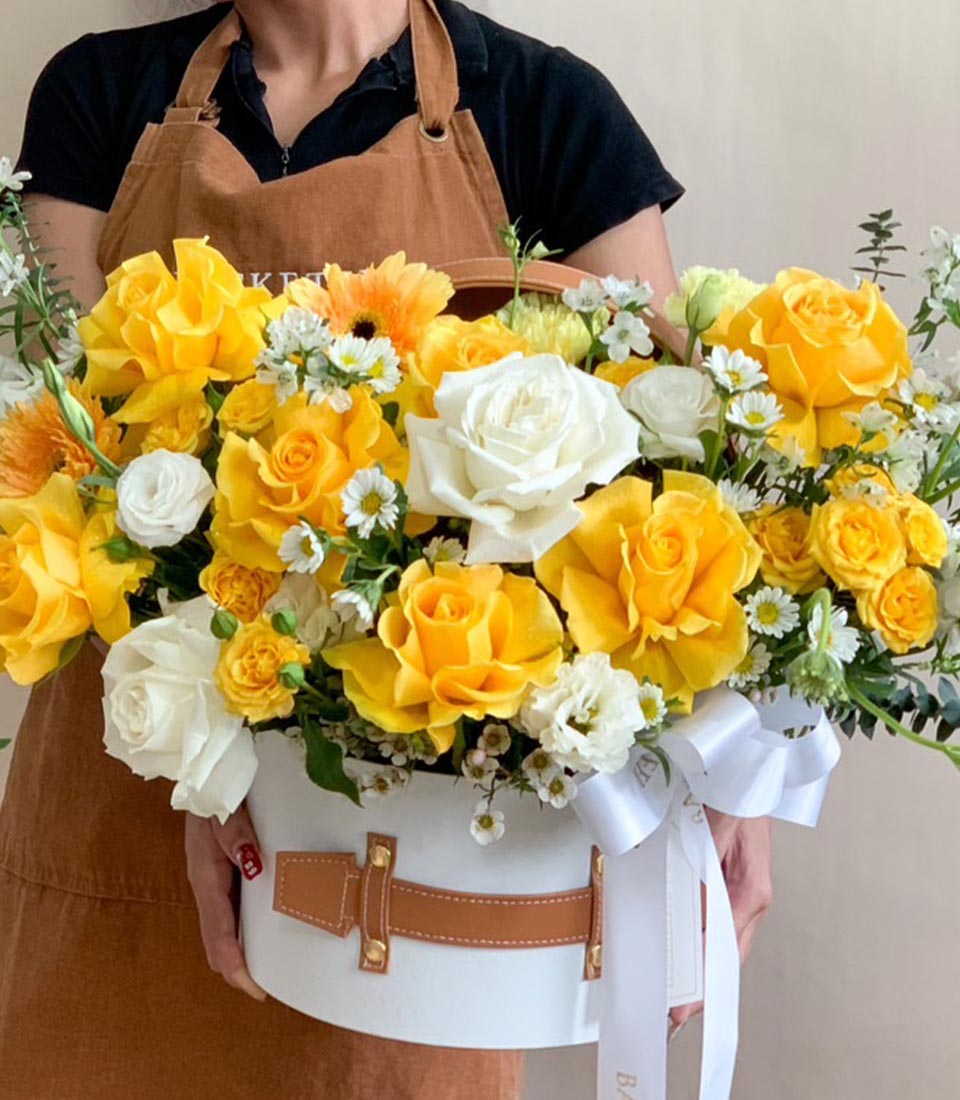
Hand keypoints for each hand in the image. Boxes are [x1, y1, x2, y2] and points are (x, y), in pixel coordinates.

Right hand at [184, 805, 267, 1001]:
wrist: (201, 773)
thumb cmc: (214, 790)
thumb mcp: (223, 809)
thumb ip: (236, 835)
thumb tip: (254, 864)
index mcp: (206, 879)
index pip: (218, 938)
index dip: (236, 968)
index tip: (258, 990)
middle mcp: (207, 886)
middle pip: (217, 943)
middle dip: (238, 969)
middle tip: (271, 985)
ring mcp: (213, 880)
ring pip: (224, 929)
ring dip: (242, 951)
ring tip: (273, 965)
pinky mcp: (222, 872)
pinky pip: (232, 910)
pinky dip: (245, 929)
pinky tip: (267, 926)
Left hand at [669, 812, 772, 1036]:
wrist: (746, 771)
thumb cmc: (735, 795)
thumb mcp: (714, 831)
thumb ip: (702, 870)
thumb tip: (691, 913)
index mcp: (752, 890)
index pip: (725, 948)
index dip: (704, 981)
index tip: (685, 1007)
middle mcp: (752, 896)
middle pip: (728, 953)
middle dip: (704, 985)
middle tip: (676, 1011)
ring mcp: (744, 890)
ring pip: (722, 939)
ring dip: (701, 963)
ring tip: (676, 988)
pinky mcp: (731, 881)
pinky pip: (715, 917)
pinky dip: (699, 936)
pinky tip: (682, 946)